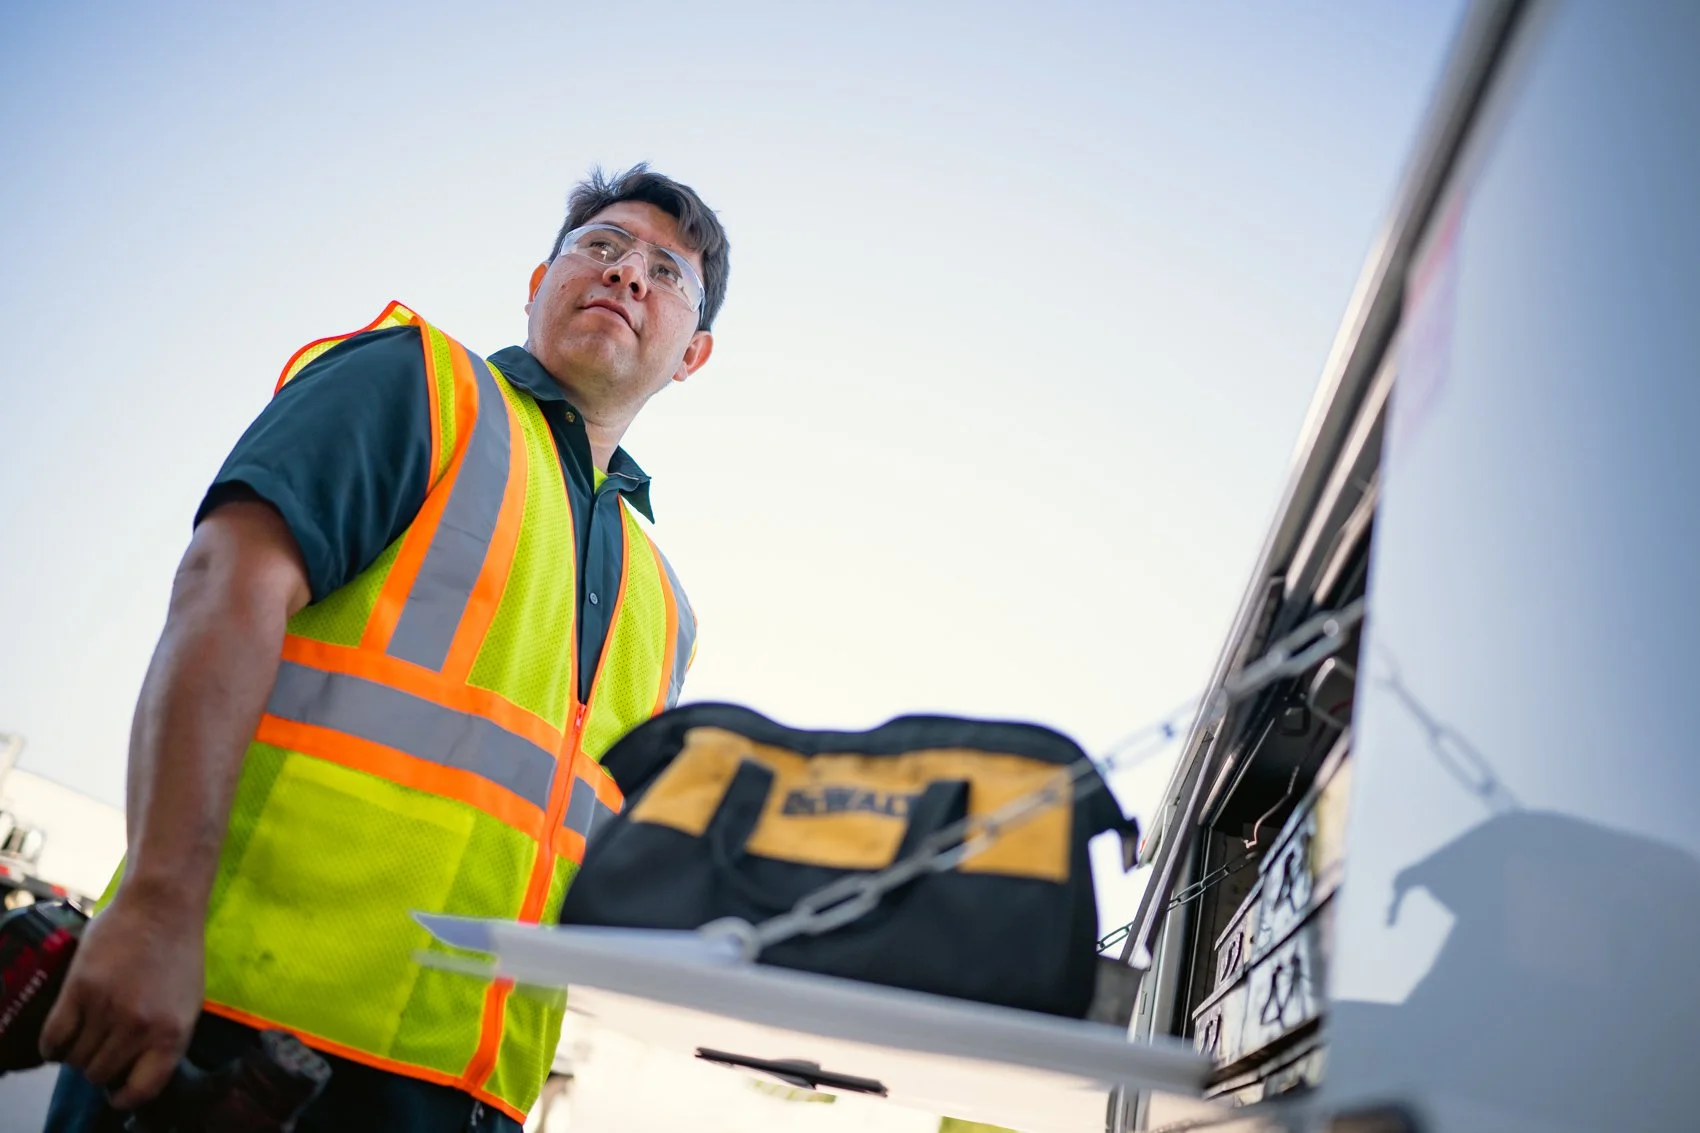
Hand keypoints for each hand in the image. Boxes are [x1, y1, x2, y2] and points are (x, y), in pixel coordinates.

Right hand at [38, 887, 205, 1109]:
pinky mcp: (79, 990)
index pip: (142, 1090)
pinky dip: (52, 1046)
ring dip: (76, 1054)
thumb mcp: (187, 1003)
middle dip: (99, 1067)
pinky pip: (53, 1039)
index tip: (117, 1091)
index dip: (125, 1096)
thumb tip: (137, 1073)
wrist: (163, 905)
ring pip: (76, 1059)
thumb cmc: (178, 952)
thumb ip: (164, 1039)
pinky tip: (60, 1038)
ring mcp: (108, 1009)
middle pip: (101, 1074)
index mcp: (173, 1034)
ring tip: (85, 1036)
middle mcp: (140, 1027)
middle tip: (101, 1049)